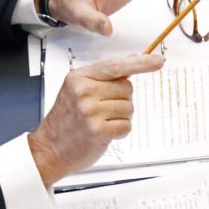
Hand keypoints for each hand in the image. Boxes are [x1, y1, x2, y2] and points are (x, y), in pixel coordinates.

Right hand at [29, 54, 164, 185]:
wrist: (50, 149)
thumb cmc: (67, 120)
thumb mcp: (77, 90)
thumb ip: (103, 76)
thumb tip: (132, 59)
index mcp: (79, 78)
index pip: (115, 66)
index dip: (140, 63)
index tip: (158, 61)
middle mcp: (83, 91)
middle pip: (126, 88)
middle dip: (122, 99)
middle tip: (103, 110)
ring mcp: (90, 111)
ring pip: (129, 107)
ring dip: (121, 117)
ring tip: (101, 122)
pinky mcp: (98, 130)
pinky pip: (126, 125)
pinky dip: (120, 131)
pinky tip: (104, 133)